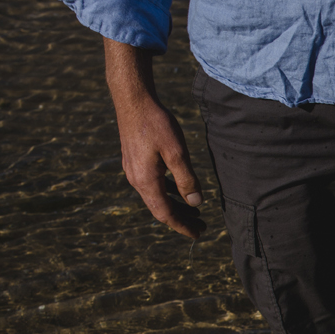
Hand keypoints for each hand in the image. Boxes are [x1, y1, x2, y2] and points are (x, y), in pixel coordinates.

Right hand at [104, 39, 203, 237]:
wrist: (133, 100)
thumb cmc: (156, 124)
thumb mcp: (177, 152)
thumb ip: (186, 180)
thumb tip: (195, 203)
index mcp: (146, 181)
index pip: (165, 213)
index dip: (182, 226)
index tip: (198, 234)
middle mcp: (136, 179)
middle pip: (160, 208)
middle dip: (181, 219)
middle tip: (201, 225)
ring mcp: (133, 170)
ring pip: (156, 197)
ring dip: (175, 205)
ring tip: (194, 211)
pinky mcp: (134, 161)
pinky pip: (152, 184)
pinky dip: (167, 192)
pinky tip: (179, 191)